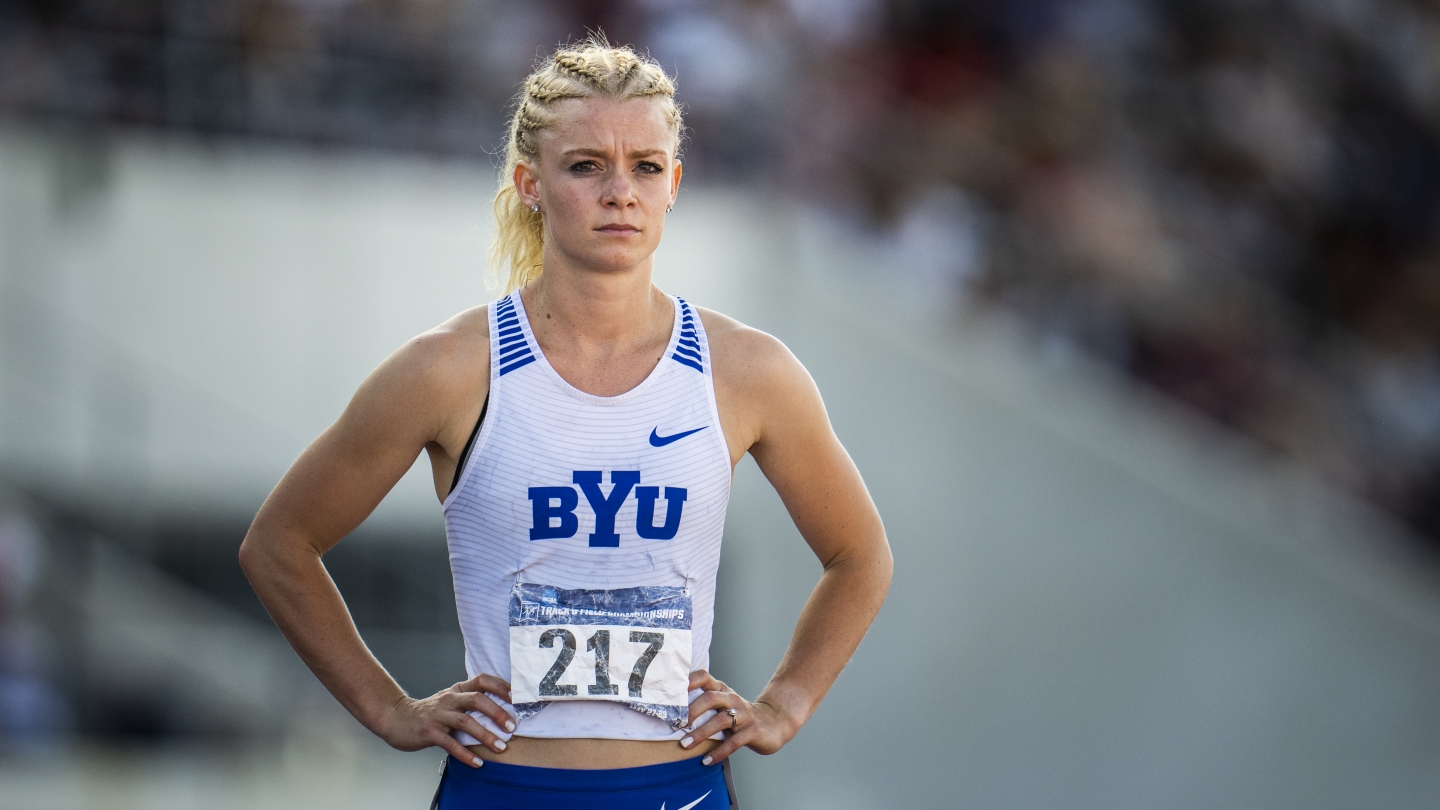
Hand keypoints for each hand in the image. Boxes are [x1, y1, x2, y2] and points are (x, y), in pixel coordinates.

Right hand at [377, 674, 514, 766]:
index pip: (482, 680)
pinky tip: (477, 763)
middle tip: (512, 726)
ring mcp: (438, 715)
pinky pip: (450, 744)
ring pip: (465, 722)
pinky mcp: (429, 732)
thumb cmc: (430, 712)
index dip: (500, 686)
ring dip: (485, 735)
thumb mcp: (450, 700)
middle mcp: (449, 699)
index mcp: (457, 689)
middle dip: (497, 713)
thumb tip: (503, 710)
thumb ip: (471, 701)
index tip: (517, 697)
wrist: (397, 718)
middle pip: (477, 700)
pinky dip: (465, 754)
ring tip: (500, 747)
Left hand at [680, 670, 795, 764]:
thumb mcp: (723, 705)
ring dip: (701, 733)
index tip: (671, 693)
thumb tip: (672, 713)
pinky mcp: (752, 731)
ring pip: (721, 720)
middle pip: (710, 698)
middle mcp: (732, 699)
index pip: (703, 677)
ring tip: (685, 744)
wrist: (774, 722)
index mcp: (722, 690)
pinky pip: (733, 742)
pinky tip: (706, 761)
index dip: (688, 682)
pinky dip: (718, 752)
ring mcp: (744, 714)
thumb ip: (703, 705)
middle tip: (676, 723)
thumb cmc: (740, 715)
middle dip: (692, 711)